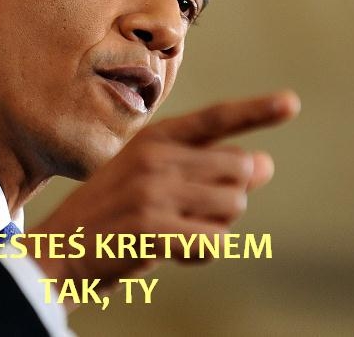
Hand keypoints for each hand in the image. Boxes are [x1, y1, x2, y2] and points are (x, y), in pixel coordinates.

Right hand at [26, 90, 299, 292]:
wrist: (61, 249)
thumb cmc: (114, 212)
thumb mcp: (153, 177)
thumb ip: (207, 166)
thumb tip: (264, 164)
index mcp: (156, 138)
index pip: (215, 117)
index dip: (256, 109)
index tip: (292, 102)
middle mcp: (156, 156)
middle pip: (239, 168)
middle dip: (232, 195)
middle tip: (198, 210)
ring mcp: (153, 191)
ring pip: (233, 205)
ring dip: (215, 225)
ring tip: (178, 229)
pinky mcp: (152, 228)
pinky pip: (215, 241)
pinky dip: (203, 252)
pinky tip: (174, 251)